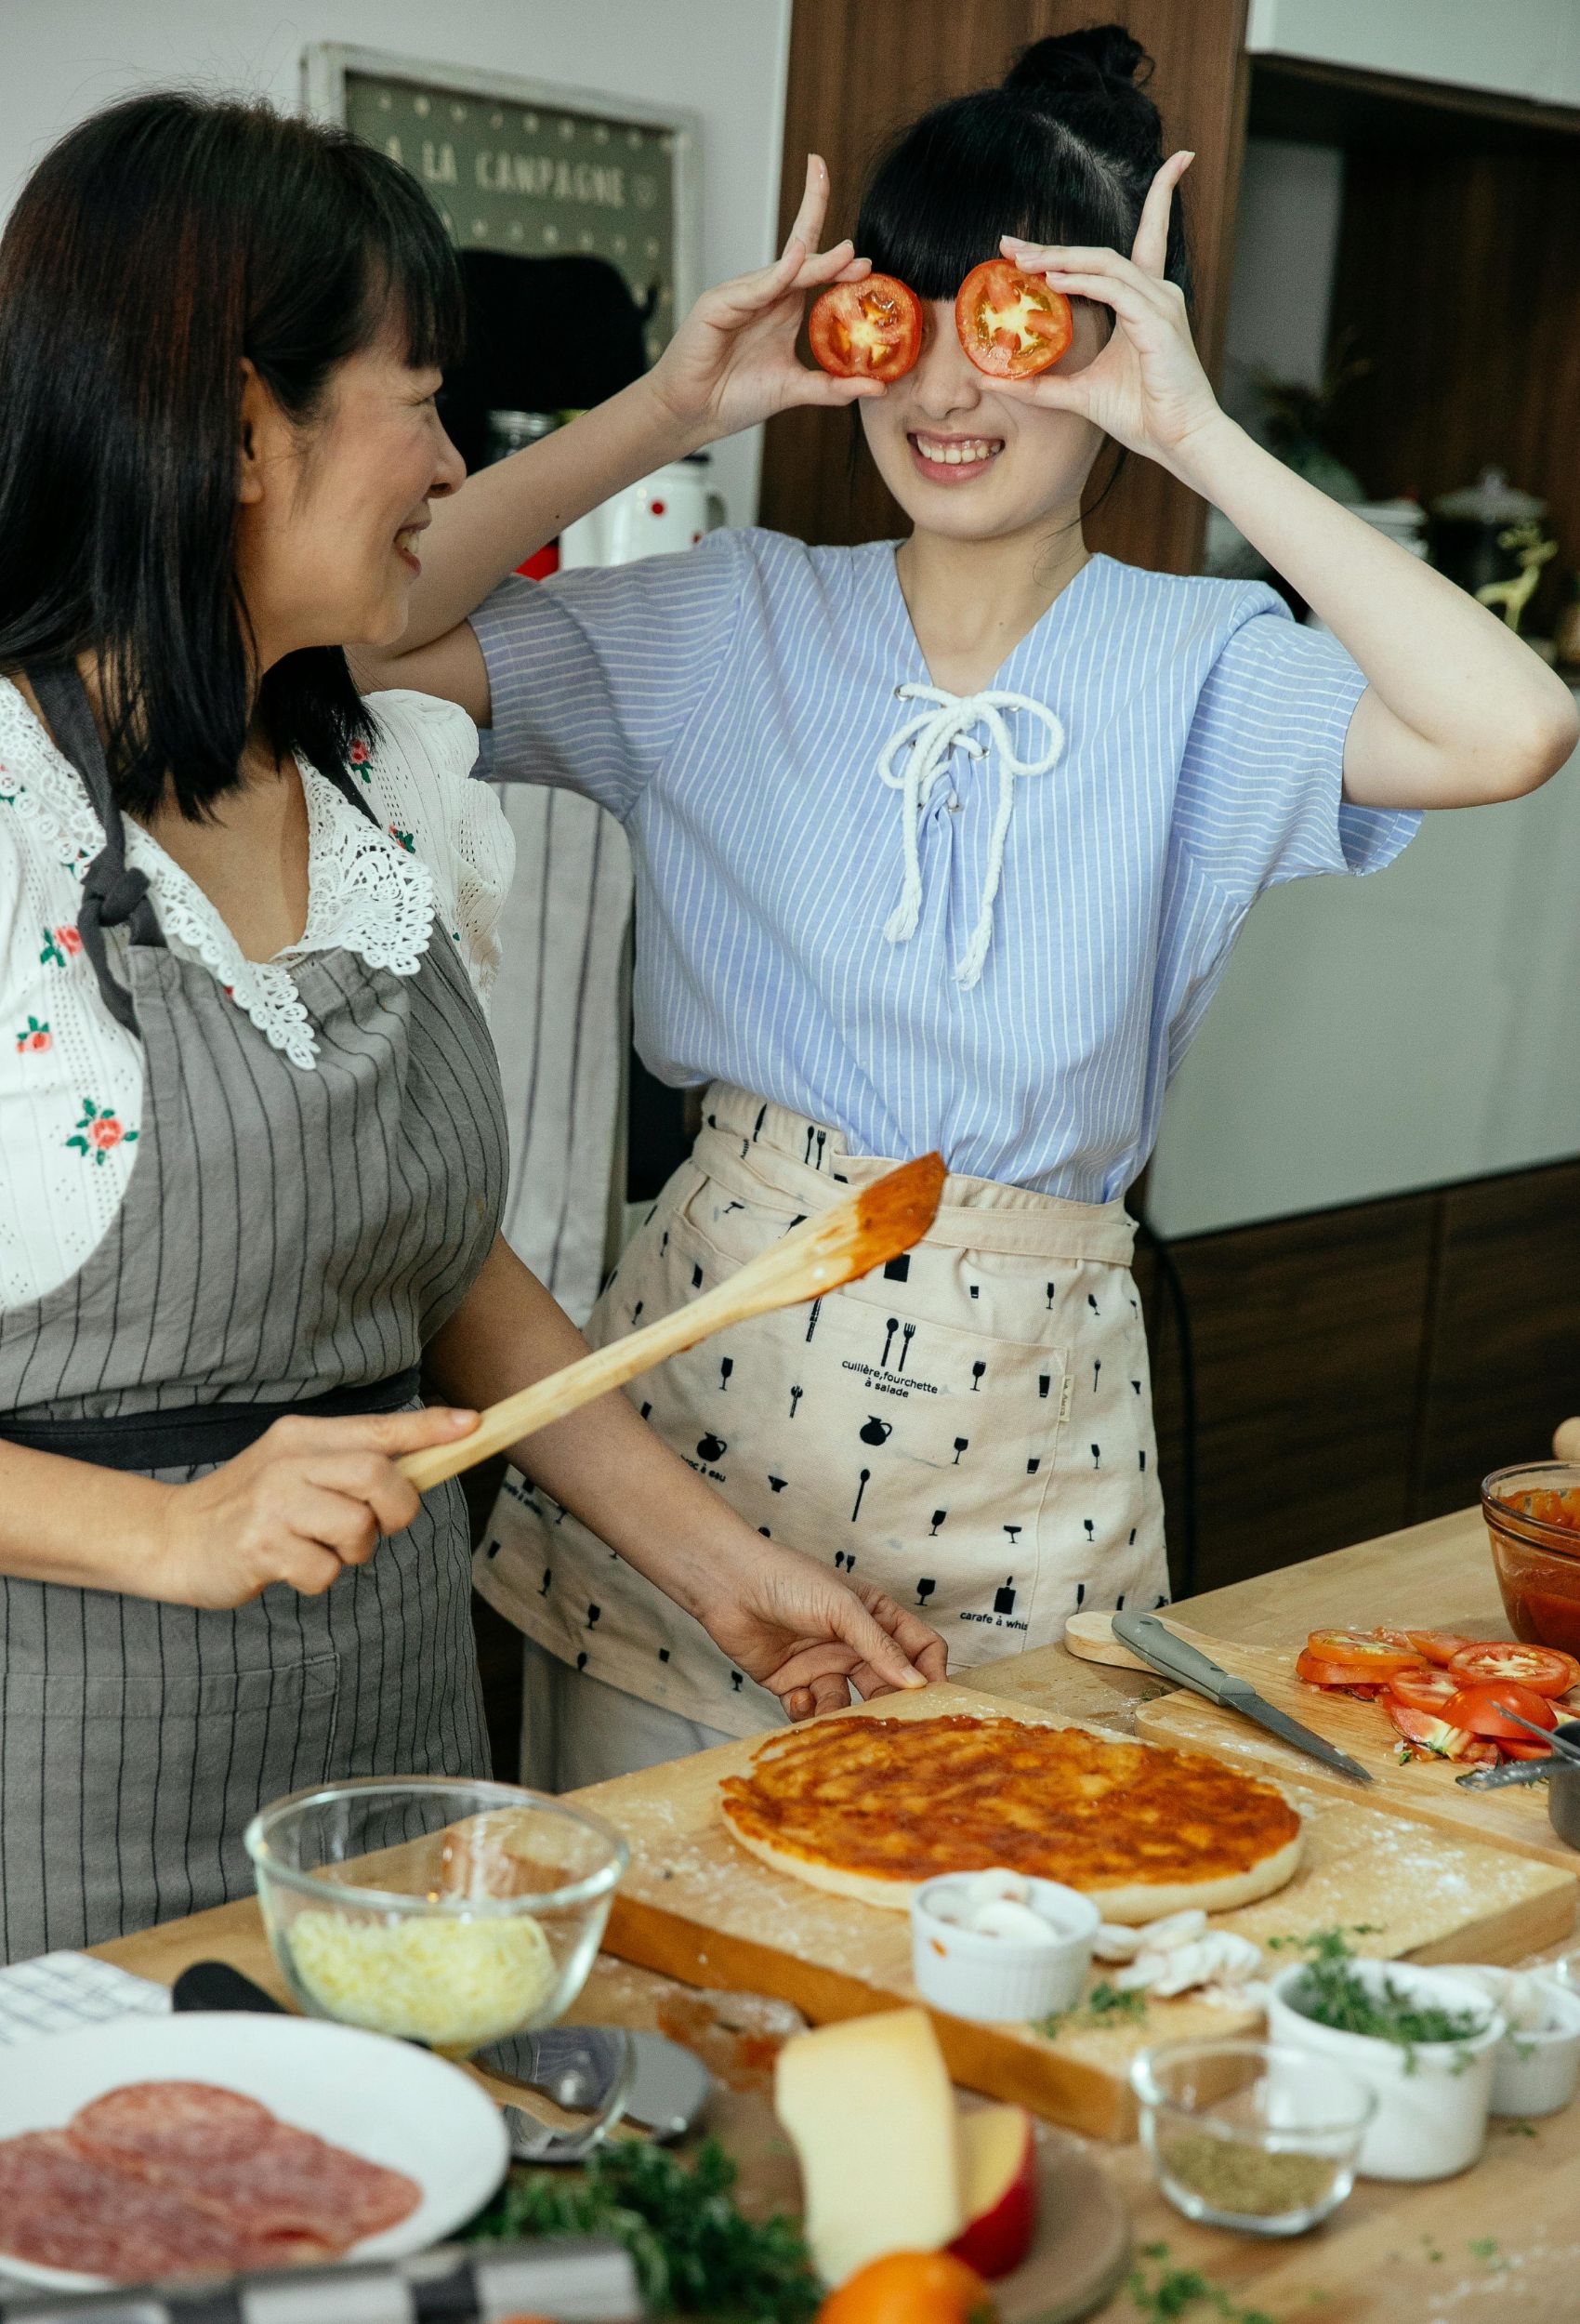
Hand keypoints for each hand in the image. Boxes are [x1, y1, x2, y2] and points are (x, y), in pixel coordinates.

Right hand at [146, 1406, 478, 1608]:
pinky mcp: (258, 1547)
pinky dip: (320, 1579)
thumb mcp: (294, 1467)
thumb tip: (423, 1462)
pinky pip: (324, 1571)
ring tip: (321, 1547)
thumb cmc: (249, 1506)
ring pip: (357, 1527)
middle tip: (380, 1527)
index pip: (379, 1428)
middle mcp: (288, 1462)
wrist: (171, 1537)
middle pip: (378, 1475)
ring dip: (353, 1551)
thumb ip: (348, 1463)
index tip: (473, 1426)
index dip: (430, 1429)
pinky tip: (291, 1568)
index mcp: (303, 1436)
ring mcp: (271, 1503)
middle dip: (396, 1509)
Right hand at [646, 156, 885, 443]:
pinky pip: (754, 287)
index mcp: (784, 307)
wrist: (694, 414)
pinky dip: (777, 276)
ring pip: (785, 269)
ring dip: (818, 262)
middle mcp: (766, 293)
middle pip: (800, 249)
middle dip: (824, 227)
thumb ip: (833, 387)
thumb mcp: (794, 389)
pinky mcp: (719, 304)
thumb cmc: (734, 397)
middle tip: (860, 243)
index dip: (839, 257)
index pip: (815, 267)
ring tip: (849, 256)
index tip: (870, 265)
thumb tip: (879, 387)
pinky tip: (799, 263)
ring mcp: (743, 295)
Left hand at [699, 1538, 947, 1718]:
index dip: (931, 1671)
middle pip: (888, 1684)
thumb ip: (880, 1646)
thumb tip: (918, 1683)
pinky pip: (812, 1710)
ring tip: (834, 1713)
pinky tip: (797, 1695)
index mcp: (875, 1616)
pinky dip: (807, 1710)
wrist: (728, 1585)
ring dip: (844, 1714)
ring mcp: (824, 1664)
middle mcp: (853, 1643)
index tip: (934, 1699)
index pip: (919, 1647)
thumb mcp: (843, 1608)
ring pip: (849, 1704)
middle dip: (889, 1705)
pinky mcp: (793, 1683)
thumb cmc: (789, 1580)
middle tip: (891, 1728)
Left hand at [998, 153, 1224, 473]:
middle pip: (1098, 255)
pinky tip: (1054, 283)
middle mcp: (1153, 295)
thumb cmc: (1143, 415)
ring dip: (1062, 259)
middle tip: (1010, 245)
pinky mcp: (1158, 322)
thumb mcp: (1079, 394)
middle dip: (1054, 247)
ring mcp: (1159, 304)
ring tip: (1023, 263)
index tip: (1019, 249)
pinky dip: (1084, 282)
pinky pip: (1116, 290)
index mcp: (1140, 305)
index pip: (1108, 259)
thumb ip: (1039, 385)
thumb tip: (989, 382)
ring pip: (1105, 263)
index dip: (1067, 246)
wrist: (1180, 440)